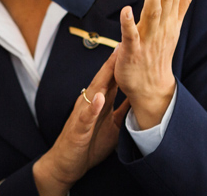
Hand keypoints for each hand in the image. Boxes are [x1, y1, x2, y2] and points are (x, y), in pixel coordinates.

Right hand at [33, 50, 129, 195]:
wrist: (66, 164)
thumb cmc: (88, 143)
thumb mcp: (112, 125)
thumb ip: (123, 110)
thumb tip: (140, 97)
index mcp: (98, 102)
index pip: (112, 79)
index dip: (122, 64)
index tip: (134, 47)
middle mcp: (89, 103)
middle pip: (103, 79)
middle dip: (114, 62)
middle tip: (125, 43)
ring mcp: (82, 114)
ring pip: (94, 93)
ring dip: (103, 77)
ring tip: (114, 63)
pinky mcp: (78, 129)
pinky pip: (85, 117)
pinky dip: (92, 107)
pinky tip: (99, 99)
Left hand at [114, 0, 204, 128]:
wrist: (151, 88)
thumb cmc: (158, 51)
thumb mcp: (173, 22)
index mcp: (170, 17)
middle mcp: (162, 25)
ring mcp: (148, 38)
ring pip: (152, 13)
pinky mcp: (133, 51)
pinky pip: (130, 36)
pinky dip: (129, 24)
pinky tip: (126, 10)